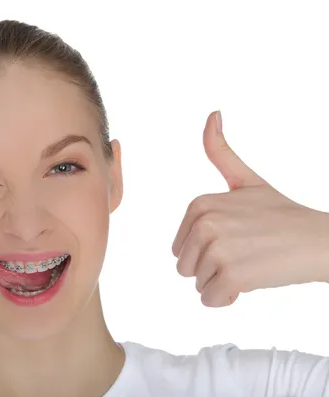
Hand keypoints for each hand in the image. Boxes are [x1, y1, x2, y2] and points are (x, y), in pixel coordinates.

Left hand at [171, 111, 328, 307]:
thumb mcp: (246, 179)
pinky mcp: (232, 274)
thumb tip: (212, 114)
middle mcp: (204, 223)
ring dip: (222, 283)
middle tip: (244, 253)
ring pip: (198, 284)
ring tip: (250, 264)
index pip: (180, 248)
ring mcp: (217, 248)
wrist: (320, 240)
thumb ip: (220, 152)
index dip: (207, 250)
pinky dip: (228, 299)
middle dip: (211, 268)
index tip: (236, 238)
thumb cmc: (281, 214)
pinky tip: (251, 282)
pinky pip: (210, 299)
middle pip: (185, 267)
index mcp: (199, 204)